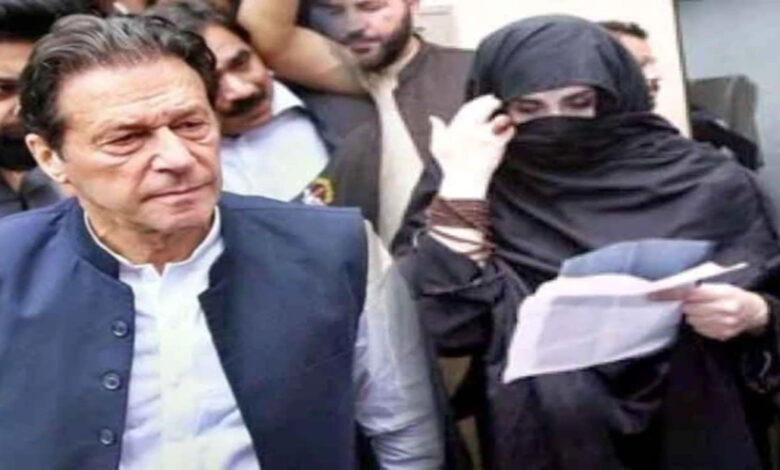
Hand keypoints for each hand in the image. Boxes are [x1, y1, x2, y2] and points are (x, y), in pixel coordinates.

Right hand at [429, 95, 514, 198]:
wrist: (463, 183)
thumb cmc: (451, 167)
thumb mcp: (438, 147)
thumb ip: (437, 131)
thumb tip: (433, 119)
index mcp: (457, 128)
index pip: (469, 107)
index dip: (478, 101)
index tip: (484, 99)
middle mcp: (471, 129)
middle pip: (485, 108)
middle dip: (492, 102)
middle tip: (496, 102)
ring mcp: (485, 137)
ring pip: (498, 119)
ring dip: (502, 116)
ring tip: (503, 116)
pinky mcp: (495, 146)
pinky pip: (507, 132)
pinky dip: (510, 130)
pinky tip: (509, 130)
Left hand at [652, 283, 769, 340]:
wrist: (753, 312)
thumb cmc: (732, 295)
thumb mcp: (720, 286)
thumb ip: (700, 289)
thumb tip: (673, 289)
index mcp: (723, 293)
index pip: (691, 294)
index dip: (672, 294)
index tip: (654, 294)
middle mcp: (724, 310)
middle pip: (689, 308)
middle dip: (686, 304)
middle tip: (689, 302)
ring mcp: (724, 325)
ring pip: (692, 320)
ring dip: (691, 314)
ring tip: (701, 310)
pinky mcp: (722, 335)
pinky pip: (699, 330)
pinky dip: (698, 324)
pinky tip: (706, 319)